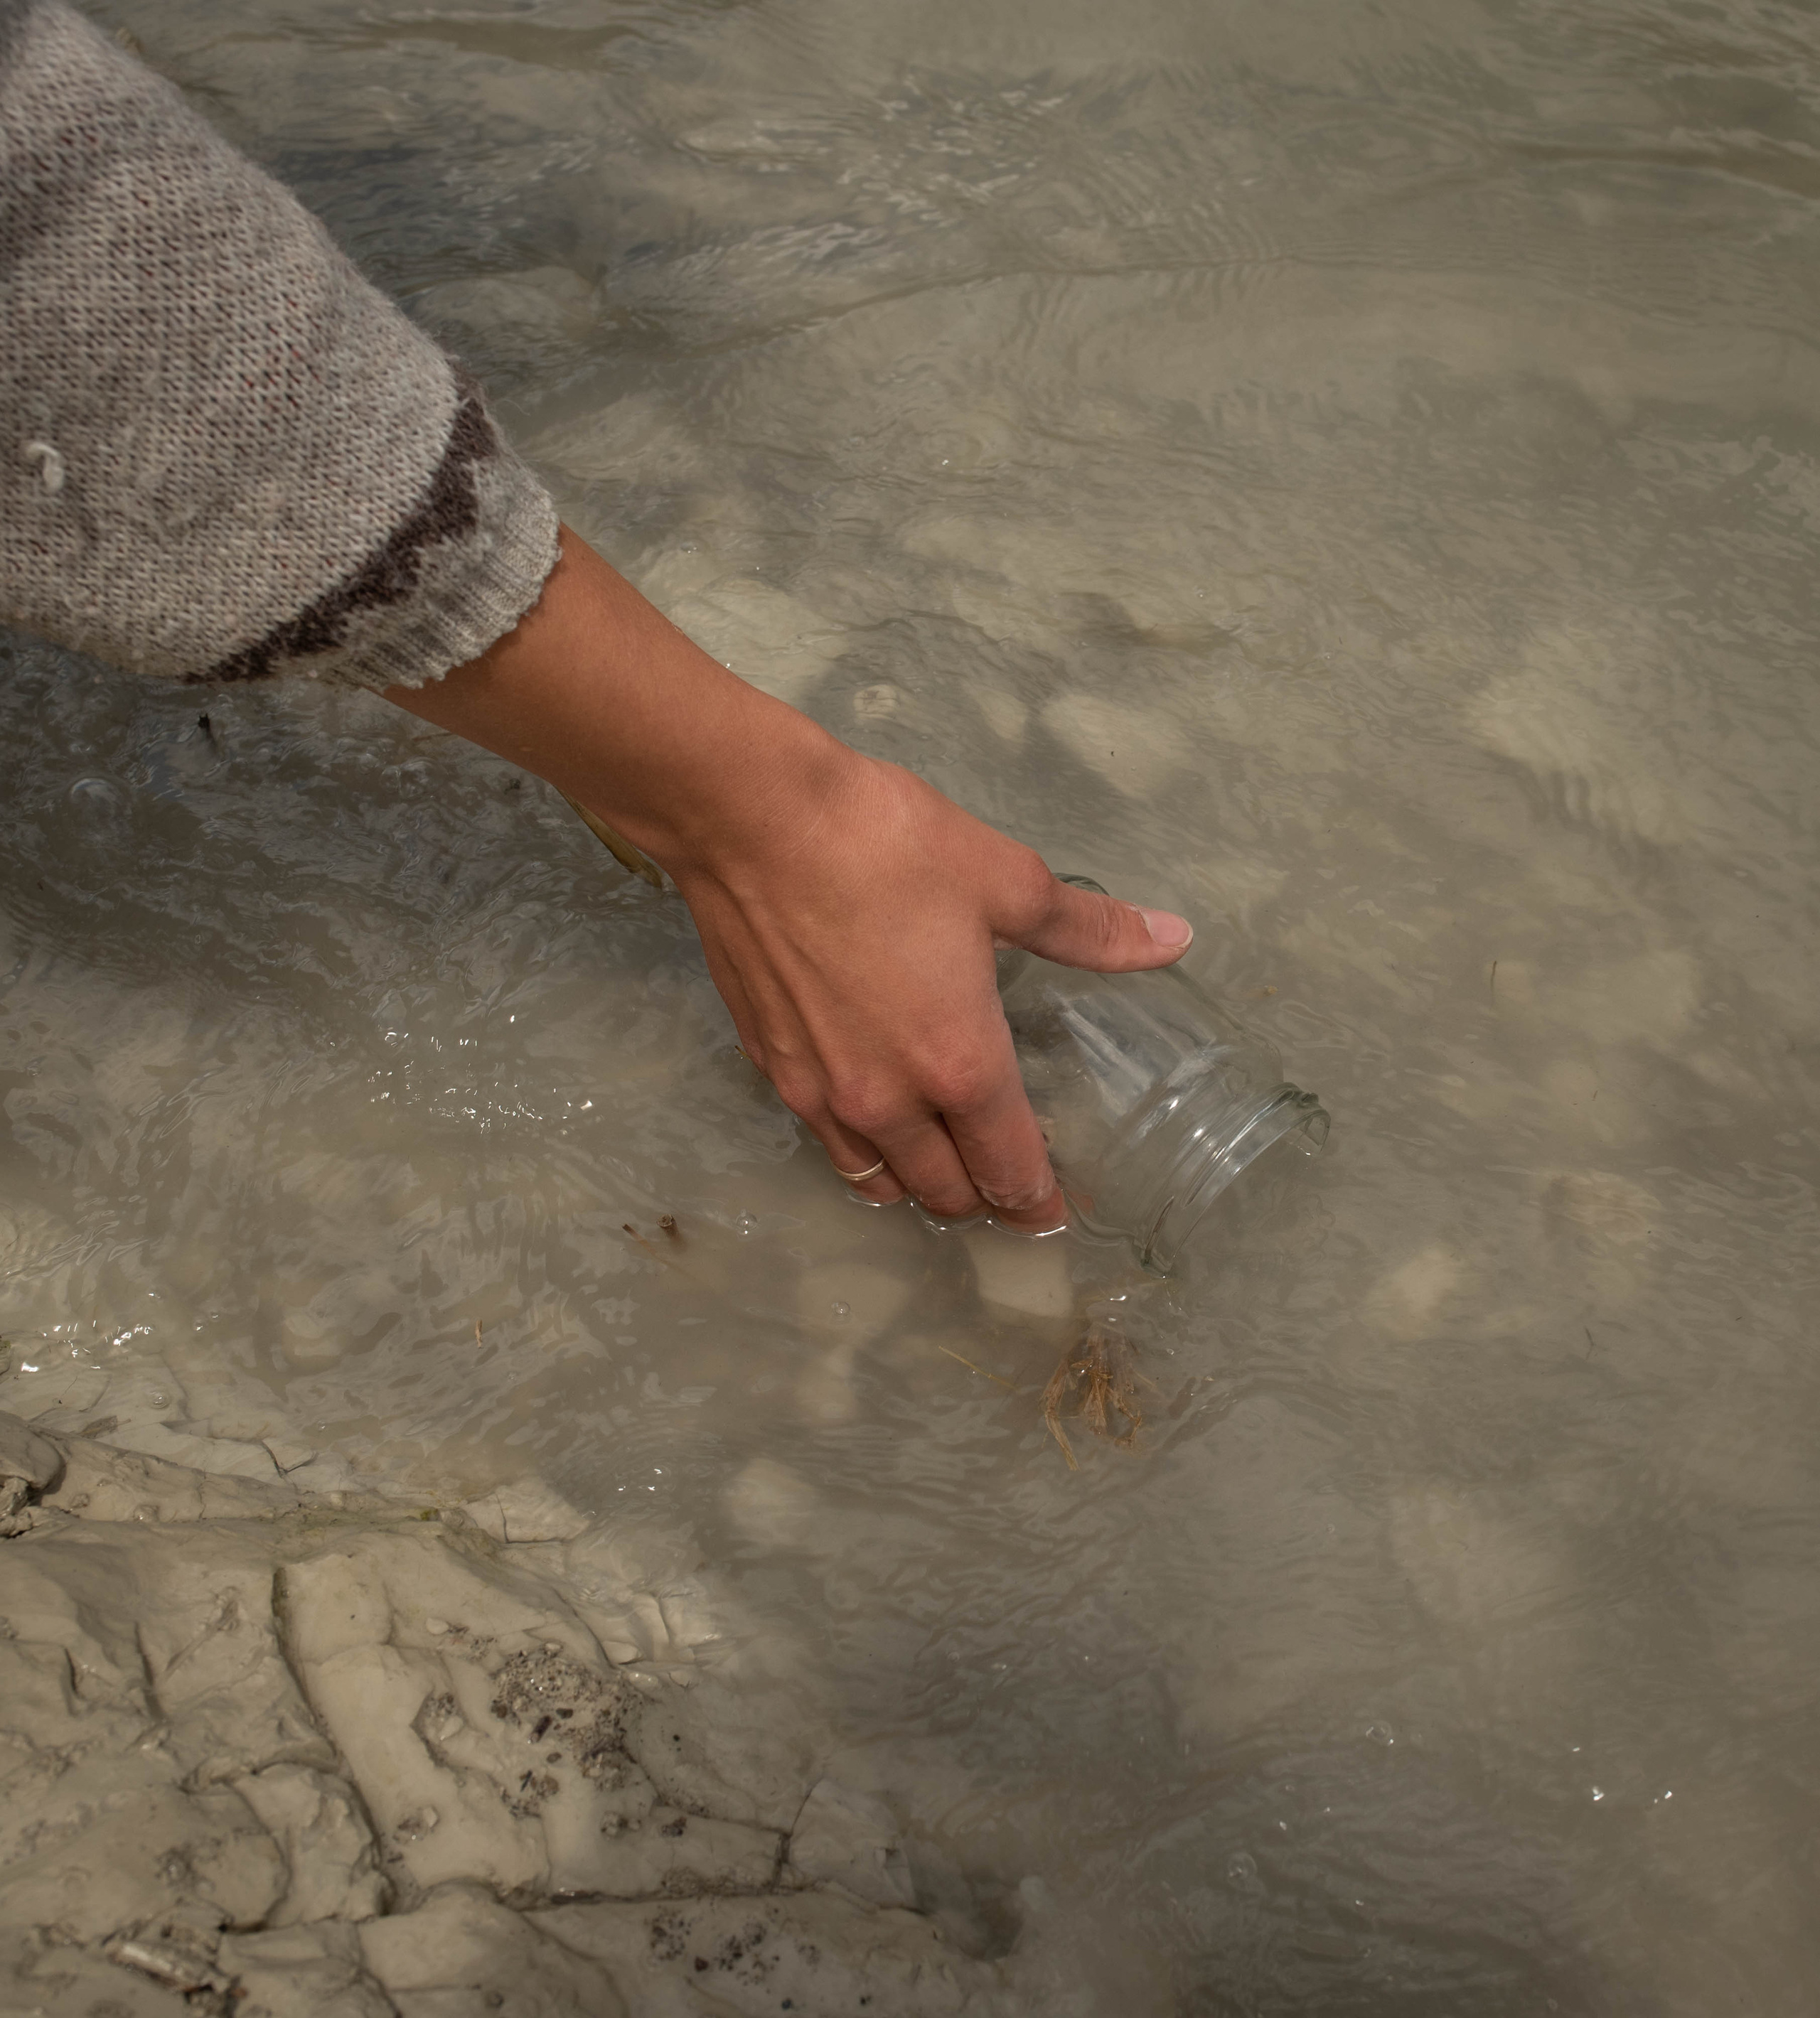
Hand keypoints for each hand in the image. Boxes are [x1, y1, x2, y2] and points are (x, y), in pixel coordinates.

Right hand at [389, 529, 1192, 1228]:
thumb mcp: (1004, 880)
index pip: (1011, 1171)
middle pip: (946, 1194)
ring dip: (921, 1185)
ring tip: (946, 1165)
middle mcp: (888, 1102)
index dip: (1043, 1201)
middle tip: (1012, 1185)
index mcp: (959, 1064)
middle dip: (987, 1200)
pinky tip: (873, 1120)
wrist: (750, 820)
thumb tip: (1175, 939)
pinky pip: (827, 1143)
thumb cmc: (885, 846)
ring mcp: (821, 1094)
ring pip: (880, 1182)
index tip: (1061, 1210)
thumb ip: (1088, 929)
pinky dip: (862, 1153)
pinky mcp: (772, 1069)